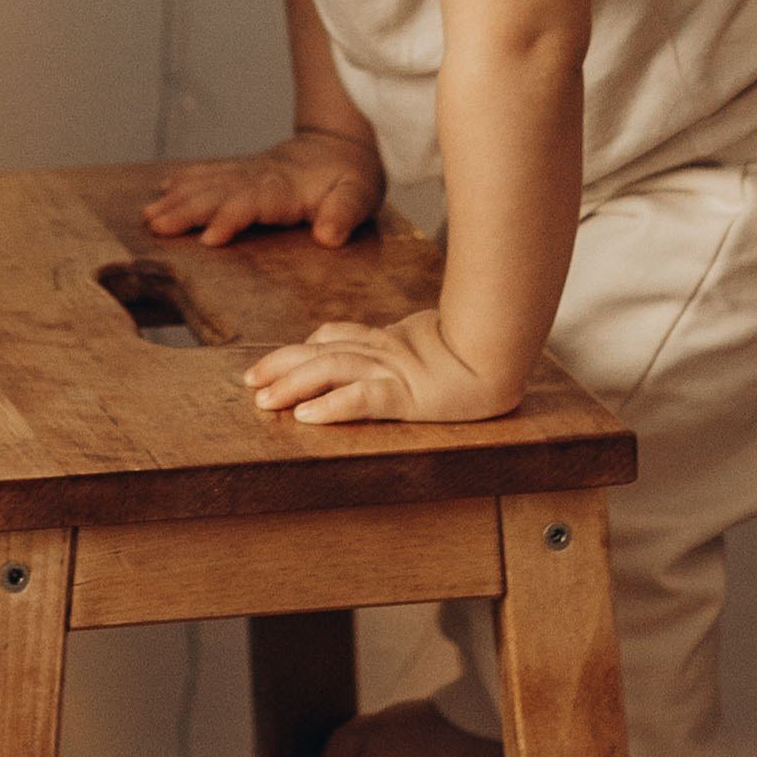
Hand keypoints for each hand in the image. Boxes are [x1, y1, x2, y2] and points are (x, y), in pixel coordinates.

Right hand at [143, 130, 382, 249]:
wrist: (342, 144)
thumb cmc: (352, 176)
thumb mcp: (360, 195)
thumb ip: (344, 214)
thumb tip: (328, 236)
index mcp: (285, 188)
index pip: (251, 203)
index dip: (230, 218)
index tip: (208, 238)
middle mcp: (258, 176)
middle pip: (216, 193)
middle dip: (185, 210)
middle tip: (155, 225)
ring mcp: (247, 171)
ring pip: (205, 183)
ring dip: (176, 199)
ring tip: (148, 216)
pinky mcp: (242, 170)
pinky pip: (208, 172)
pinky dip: (184, 179)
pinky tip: (163, 188)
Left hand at [243, 308, 521, 426]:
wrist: (506, 355)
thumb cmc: (472, 347)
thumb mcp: (421, 340)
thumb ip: (389, 341)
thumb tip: (346, 341)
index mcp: (387, 340)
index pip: (333, 339)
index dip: (297, 350)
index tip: (267, 366)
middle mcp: (383, 352)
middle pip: (319, 354)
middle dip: (280, 368)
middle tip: (249, 384)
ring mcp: (394, 371)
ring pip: (331, 372)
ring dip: (294, 386)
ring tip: (264, 403)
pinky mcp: (409, 396)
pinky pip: (362, 399)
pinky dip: (331, 407)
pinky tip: (306, 418)